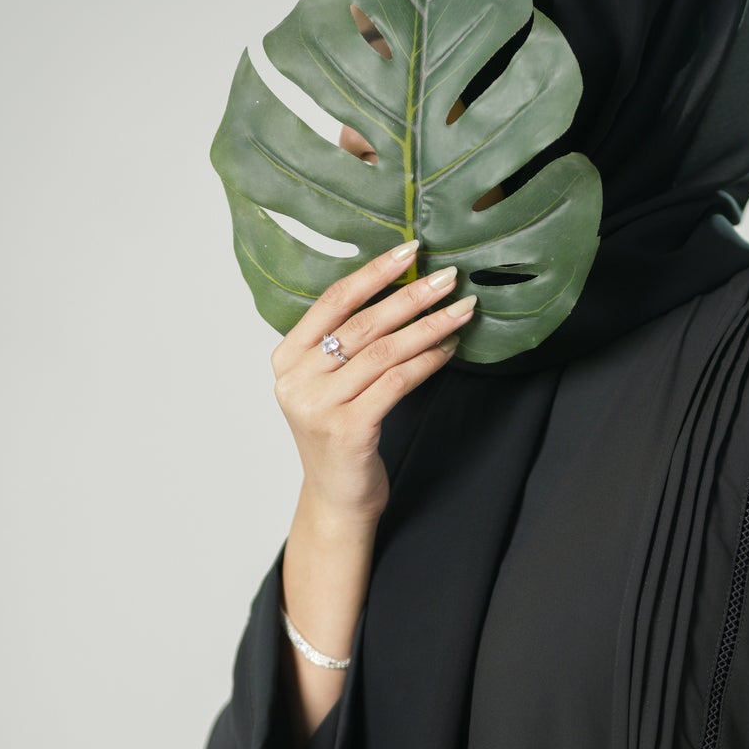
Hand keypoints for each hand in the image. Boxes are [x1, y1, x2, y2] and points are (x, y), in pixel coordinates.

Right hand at [269, 233, 477, 522]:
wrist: (336, 499)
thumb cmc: (340, 434)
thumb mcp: (330, 384)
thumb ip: (346, 344)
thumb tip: (401, 290)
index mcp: (286, 358)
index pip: (333, 301)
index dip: (375, 272)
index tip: (411, 250)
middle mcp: (296, 380)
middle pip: (364, 324)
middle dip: (412, 295)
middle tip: (449, 277)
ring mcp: (319, 406)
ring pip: (384, 352)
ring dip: (428, 327)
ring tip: (461, 310)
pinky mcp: (348, 430)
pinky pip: (397, 382)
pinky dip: (427, 362)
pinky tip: (449, 349)